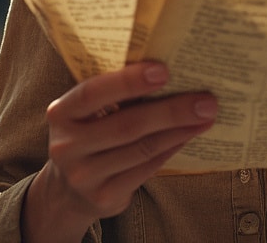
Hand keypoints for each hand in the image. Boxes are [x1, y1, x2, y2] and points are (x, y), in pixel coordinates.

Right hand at [22, 62, 216, 242]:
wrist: (67, 191)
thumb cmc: (87, 136)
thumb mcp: (85, 114)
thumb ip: (112, 95)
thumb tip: (167, 72)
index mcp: (60, 113)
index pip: (93, 93)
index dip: (128, 82)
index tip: (163, 70)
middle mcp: (67, 145)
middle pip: (126, 125)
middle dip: (170, 110)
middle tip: (205, 101)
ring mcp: (84, 175)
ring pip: (142, 148)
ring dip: (179, 131)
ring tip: (205, 117)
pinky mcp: (103, 197)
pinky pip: (146, 169)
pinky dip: (171, 149)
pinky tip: (189, 136)